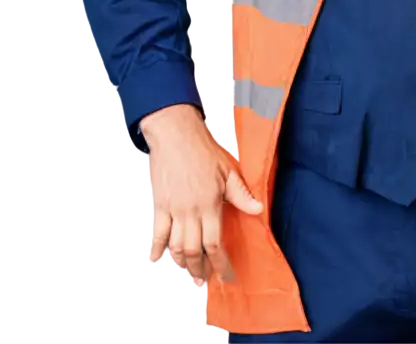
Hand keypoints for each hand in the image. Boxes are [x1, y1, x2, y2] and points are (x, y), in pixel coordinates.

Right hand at [140, 104, 262, 289]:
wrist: (176, 136)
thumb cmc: (204, 152)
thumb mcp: (228, 171)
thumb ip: (241, 194)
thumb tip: (258, 210)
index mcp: (210, 203)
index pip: (214, 243)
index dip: (219, 263)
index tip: (224, 275)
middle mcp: (190, 211)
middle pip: (193, 250)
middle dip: (199, 269)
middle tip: (204, 280)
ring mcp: (173, 209)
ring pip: (175, 247)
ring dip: (181, 265)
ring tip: (188, 275)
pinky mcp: (158, 205)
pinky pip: (157, 234)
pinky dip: (158, 250)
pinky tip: (161, 260)